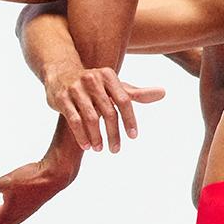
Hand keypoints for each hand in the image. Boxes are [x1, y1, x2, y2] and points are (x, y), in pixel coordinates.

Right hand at [44, 62, 163, 153]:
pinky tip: (86, 146)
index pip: (124, 100)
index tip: (133, 136)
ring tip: (100, 149)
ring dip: (97, 136)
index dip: (130, 119)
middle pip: (108, 112)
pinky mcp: (61, 98)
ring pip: (90, 118)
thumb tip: (163, 93)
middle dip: (113, 133)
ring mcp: (76, 88)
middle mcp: (92, 79)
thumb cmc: (94, 84)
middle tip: (116, 150)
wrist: (60, 73)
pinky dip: (81, 135)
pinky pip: (74, 120)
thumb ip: (137, 93)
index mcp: (108, 75)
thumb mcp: (115, 86)